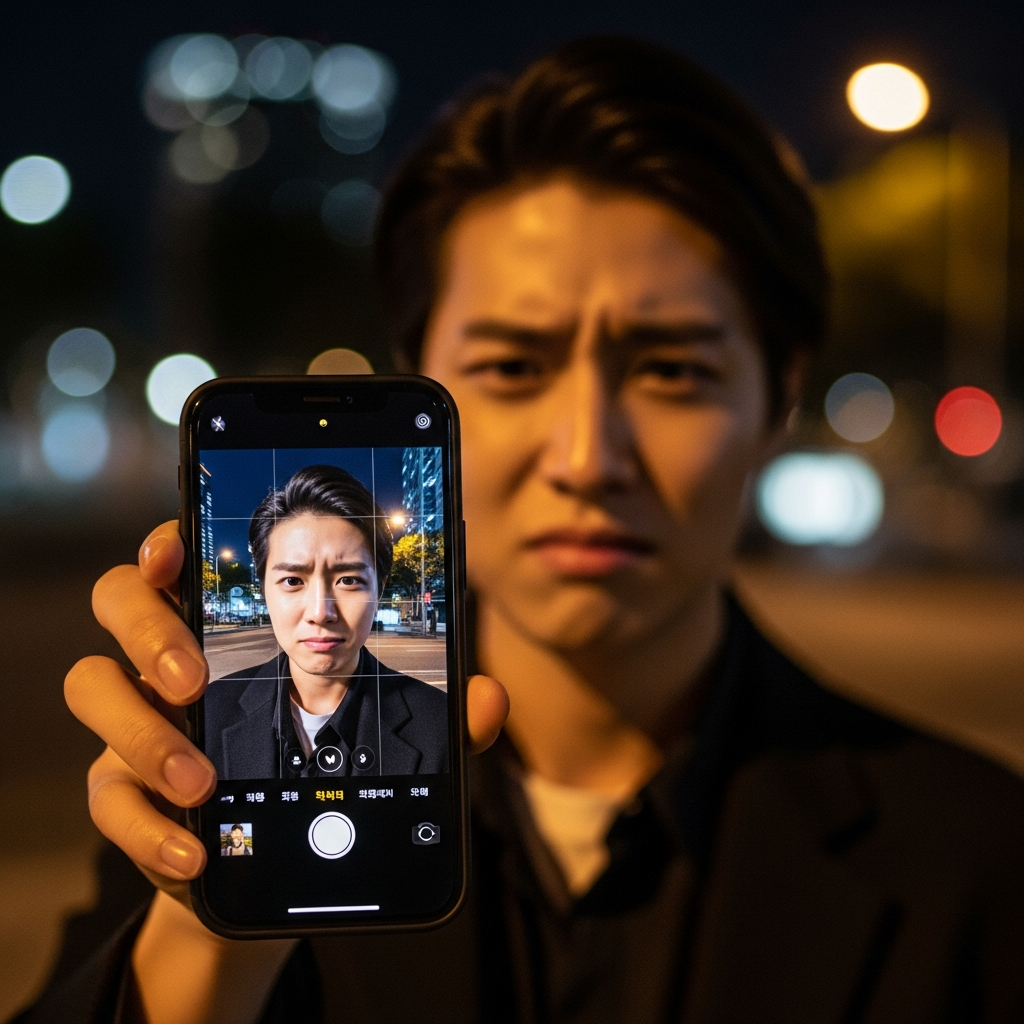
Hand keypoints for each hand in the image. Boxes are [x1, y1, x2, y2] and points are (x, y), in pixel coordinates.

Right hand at [66, 521, 509, 902]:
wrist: (277, 857)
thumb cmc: (330, 764)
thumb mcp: (390, 733)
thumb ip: (440, 713)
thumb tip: (490, 697)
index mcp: (230, 622)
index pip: (180, 557)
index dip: (167, 542)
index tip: (178, 552)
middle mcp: (171, 657)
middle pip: (119, 601)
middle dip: (148, 629)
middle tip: (195, 677)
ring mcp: (141, 719)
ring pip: (93, 686)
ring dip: (142, 731)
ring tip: (202, 779)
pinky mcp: (127, 790)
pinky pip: (104, 794)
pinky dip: (145, 825)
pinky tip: (193, 848)